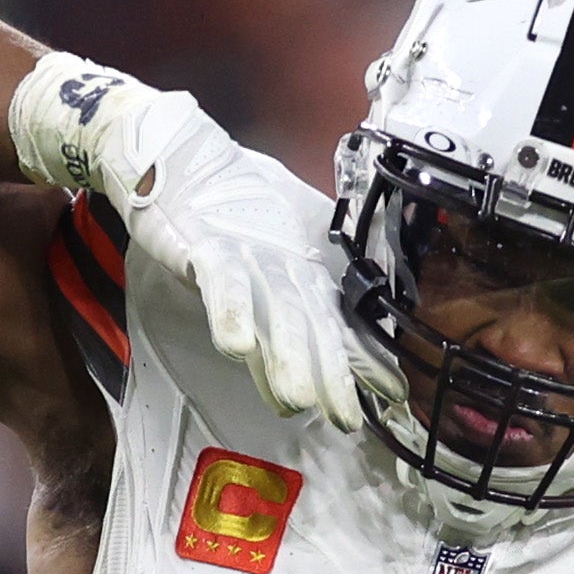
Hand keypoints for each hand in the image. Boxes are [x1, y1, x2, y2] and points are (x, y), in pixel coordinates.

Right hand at [10, 54, 362, 426]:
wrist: (180, 156)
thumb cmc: (236, 203)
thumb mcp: (281, 244)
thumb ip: (308, 281)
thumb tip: (342, 328)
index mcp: (306, 272)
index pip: (341, 323)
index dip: (365, 359)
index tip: (393, 394)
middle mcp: (285, 269)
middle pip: (312, 327)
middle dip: (329, 374)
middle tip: (344, 417)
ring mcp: (249, 258)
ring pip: (273, 311)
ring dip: (285, 355)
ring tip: (294, 398)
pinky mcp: (208, 247)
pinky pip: (222, 283)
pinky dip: (230, 313)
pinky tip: (237, 348)